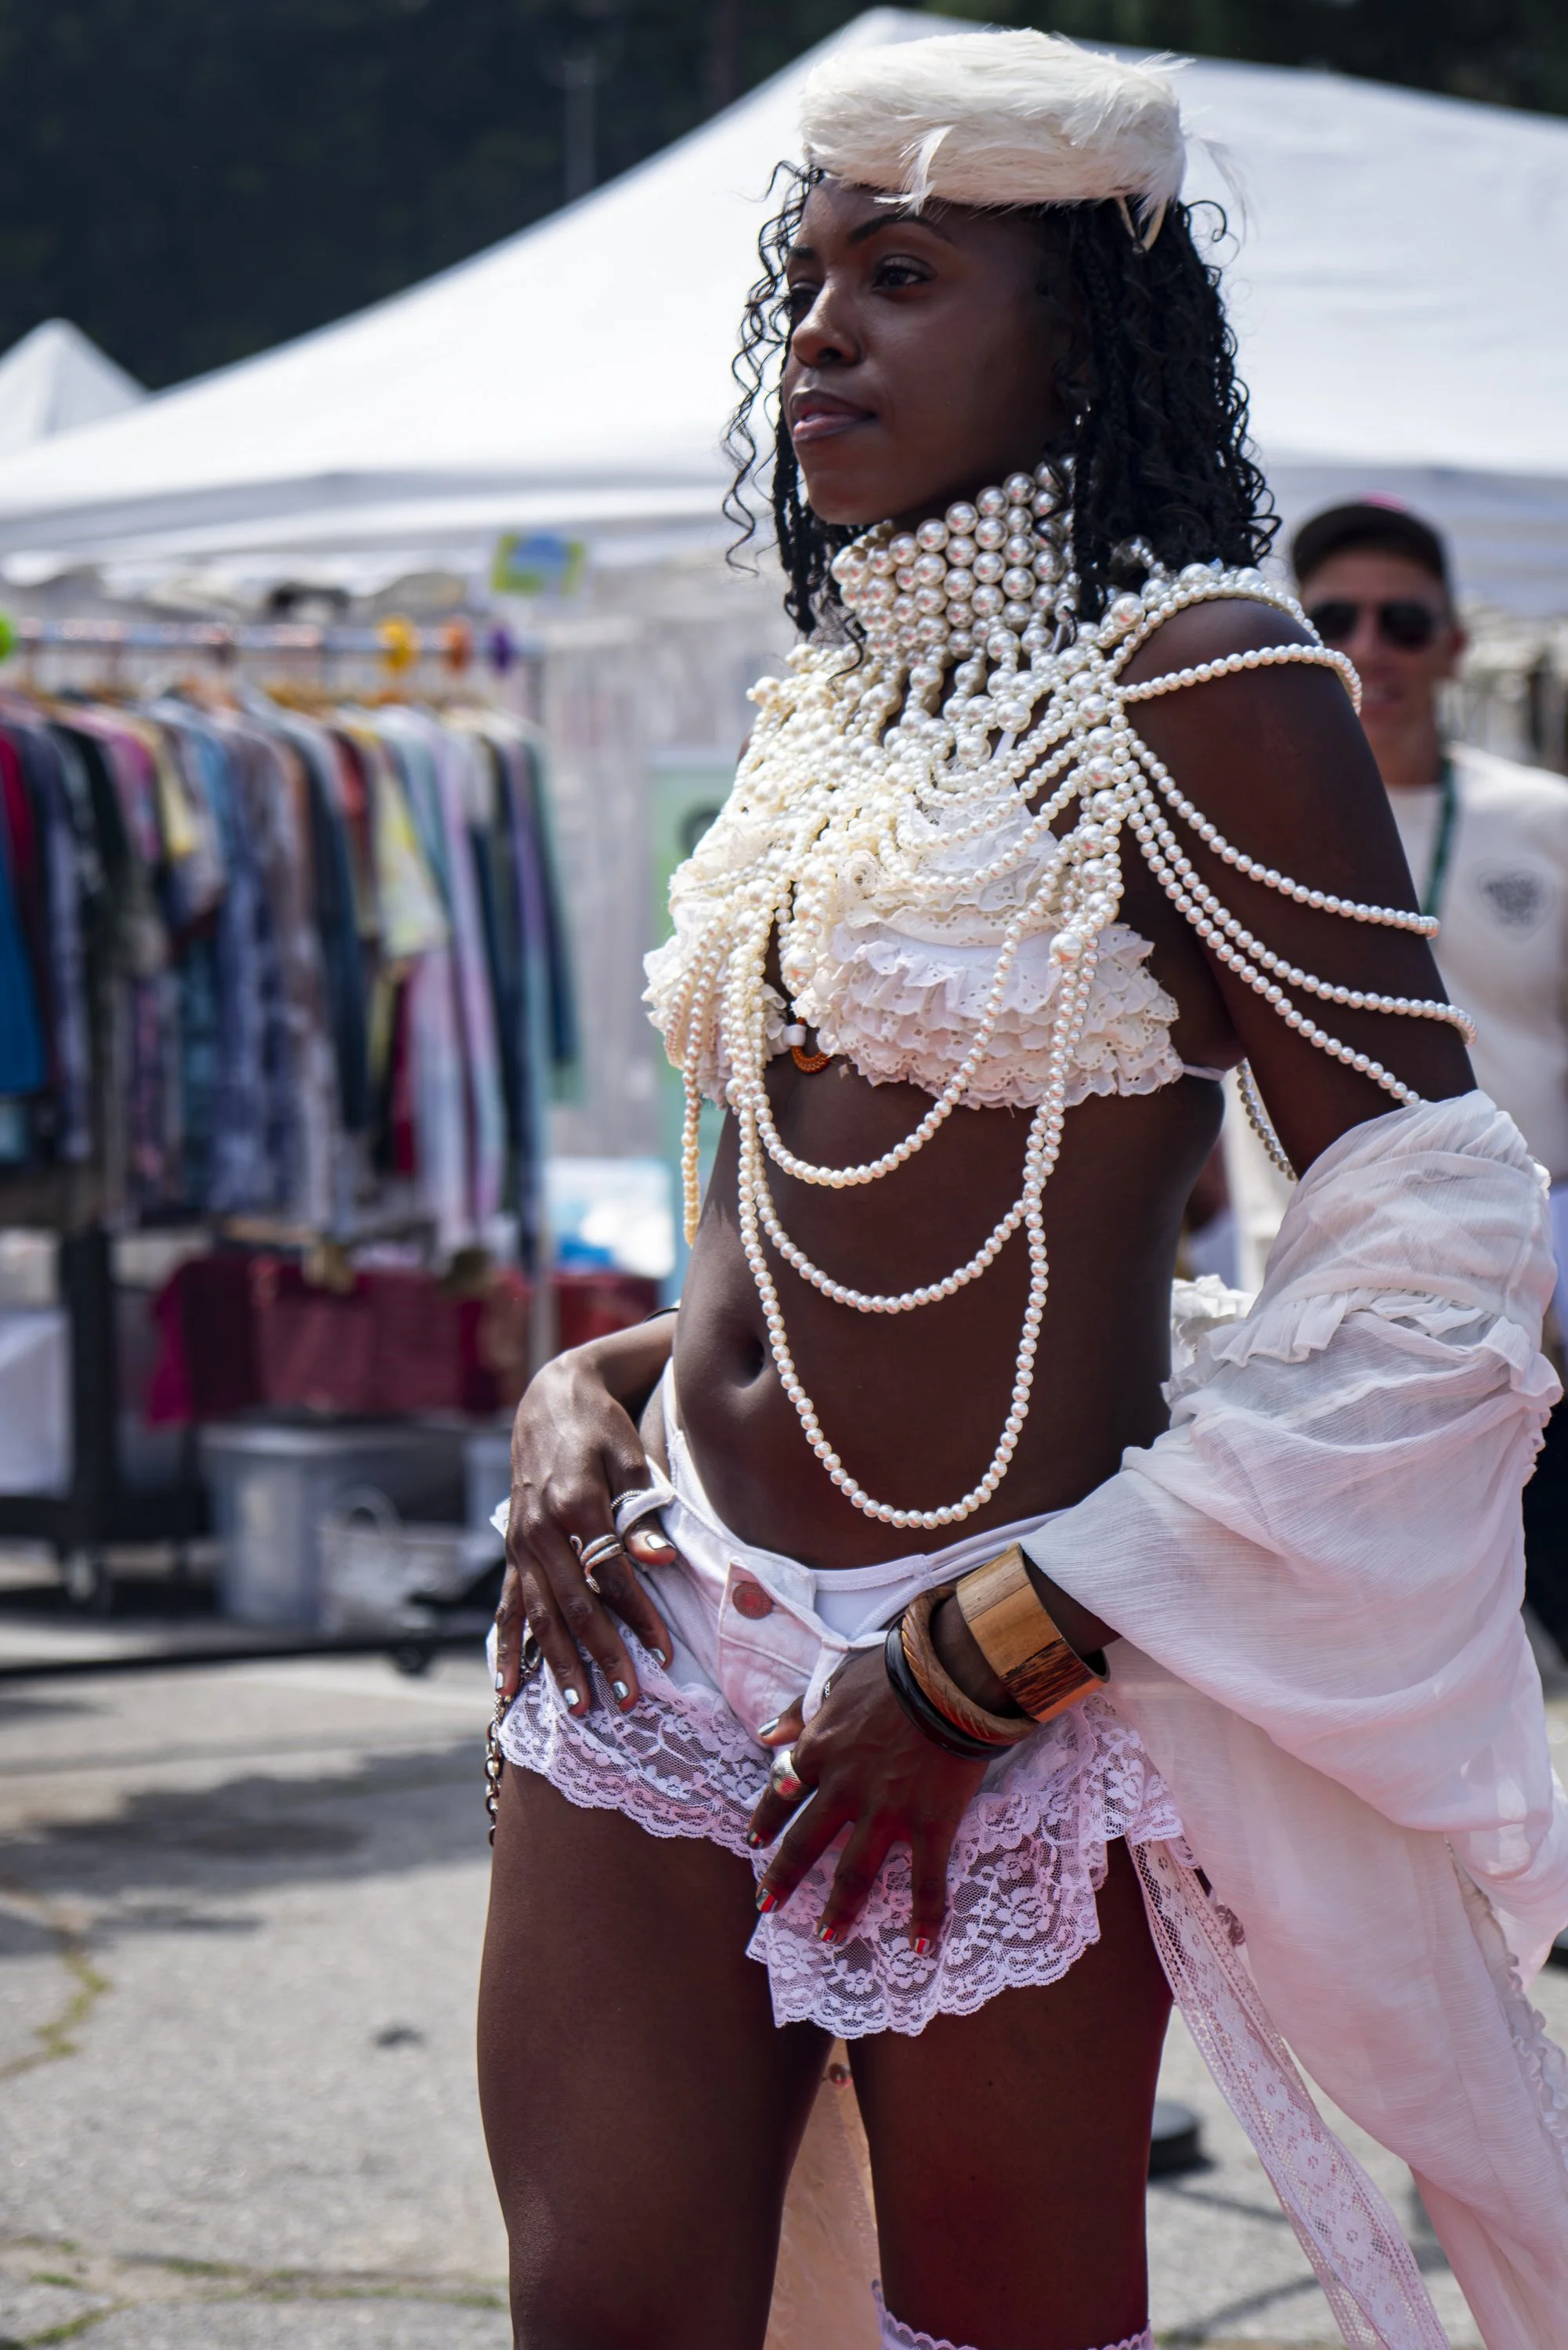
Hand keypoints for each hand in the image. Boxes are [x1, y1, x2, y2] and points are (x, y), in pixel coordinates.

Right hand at [494, 1341, 678, 1717]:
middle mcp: (541, 1529)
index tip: (666, 1652)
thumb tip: (659, 1561)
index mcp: (575, 1503)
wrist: (550, 1402)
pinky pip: (508, 1605)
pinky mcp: (512, 1551)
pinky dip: (508, 1647)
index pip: (612, 1574)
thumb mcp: (629, 1456)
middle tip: (628, 1702)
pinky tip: (507, 1686)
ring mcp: (521, 1544)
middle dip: (601, 1655)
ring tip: (579, 1708)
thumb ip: (642, 1510)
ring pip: (540, 1614)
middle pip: (574, 1605)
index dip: (640, 1615)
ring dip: (559, 1663)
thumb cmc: (601, 1428)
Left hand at [745, 1647, 988, 1952]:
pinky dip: (924, 1917)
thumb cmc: (894, 1671)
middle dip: (783, 1877)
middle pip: (805, 1843)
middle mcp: (843, 1789)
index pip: (780, 1792)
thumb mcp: (837, 1682)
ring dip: (841, 1908)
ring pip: (854, 1872)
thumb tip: (765, 1733)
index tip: (753, 1843)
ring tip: (829, 1936)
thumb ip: (800, 1712)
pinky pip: (927, 1880)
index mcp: (820, 1751)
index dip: (765, 1820)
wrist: (948, 1675)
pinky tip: (920, 1946)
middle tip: (766, 1906)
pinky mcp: (930, 1824)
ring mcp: (886, 1812)